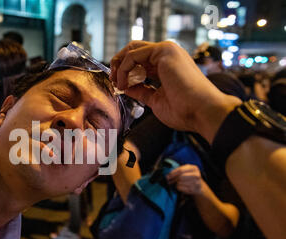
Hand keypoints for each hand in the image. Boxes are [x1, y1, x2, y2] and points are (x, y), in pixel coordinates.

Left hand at [110, 41, 240, 142]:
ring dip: (119, 66)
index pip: (140, 61)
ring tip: (117, 83)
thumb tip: (126, 87)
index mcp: (167, 66)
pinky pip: (133, 56)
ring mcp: (167, 51)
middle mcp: (168, 55)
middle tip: (112, 80)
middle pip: (134, 50)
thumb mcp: (155, 100)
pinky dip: (123, 69)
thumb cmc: (184, 111)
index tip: (117, 86)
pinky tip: (123, 83)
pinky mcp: (164, 51)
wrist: (202, 112)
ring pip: (132, 50)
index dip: (125, 72)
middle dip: (119, 63)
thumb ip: (141, 91)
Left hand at [166, 164, 203, 195]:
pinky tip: (179, 187)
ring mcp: (196, 183)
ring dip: (175, 184)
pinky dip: (178, 188)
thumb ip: (178, 171)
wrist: (200, 186)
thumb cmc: (190, 177)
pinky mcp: (194, 190)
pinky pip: (181, 188)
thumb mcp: (186, 171)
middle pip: (180, 177)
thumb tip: (167, 176)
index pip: (180, 170)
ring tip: (174, 183)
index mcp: (194, 168)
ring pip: (180, 183)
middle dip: (173, 179)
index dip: (172, 173)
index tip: (167, 176)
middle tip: (169, 181)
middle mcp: (196, 175)